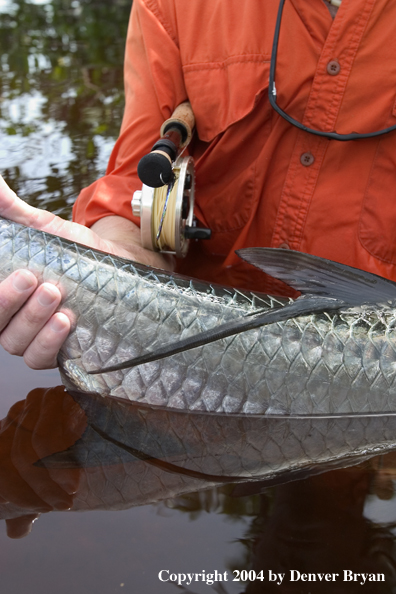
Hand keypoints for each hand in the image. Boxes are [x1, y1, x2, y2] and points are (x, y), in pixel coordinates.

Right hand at [0, 177, 173, 368]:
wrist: (123, 269)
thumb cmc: (80, 253)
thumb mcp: (46, 229)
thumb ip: (14, 211)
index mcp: (8, 294)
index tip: (18, 274)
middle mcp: (17, 320)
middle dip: (10, 303)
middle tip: (33, 279)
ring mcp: (39, 339)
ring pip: (19, 345)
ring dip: (34, 322)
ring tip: (55, 296)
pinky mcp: (64, 353)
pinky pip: (46, 359)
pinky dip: (52, 343)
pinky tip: (67, 321)